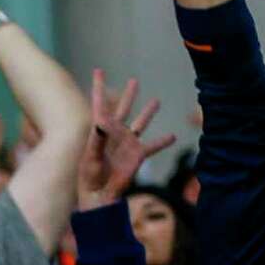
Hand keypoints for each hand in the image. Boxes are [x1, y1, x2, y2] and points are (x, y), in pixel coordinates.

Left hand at [77, 68, 176, 208]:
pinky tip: (174, 136)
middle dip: (127, 95)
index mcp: (100, 130)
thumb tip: (101, 121)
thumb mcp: (92, 157)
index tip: (98, 70)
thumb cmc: (90, 177)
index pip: (99, 104)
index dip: (98, 87)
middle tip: (134, 80)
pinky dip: (163, 141)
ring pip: (140, 123)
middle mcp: (115, 133)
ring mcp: (127, 143)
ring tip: (156, 100)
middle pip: (122, 108)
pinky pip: (153, 145)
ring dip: (148, 112)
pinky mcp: (137, 155)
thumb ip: (98, 139)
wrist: (100, 194)